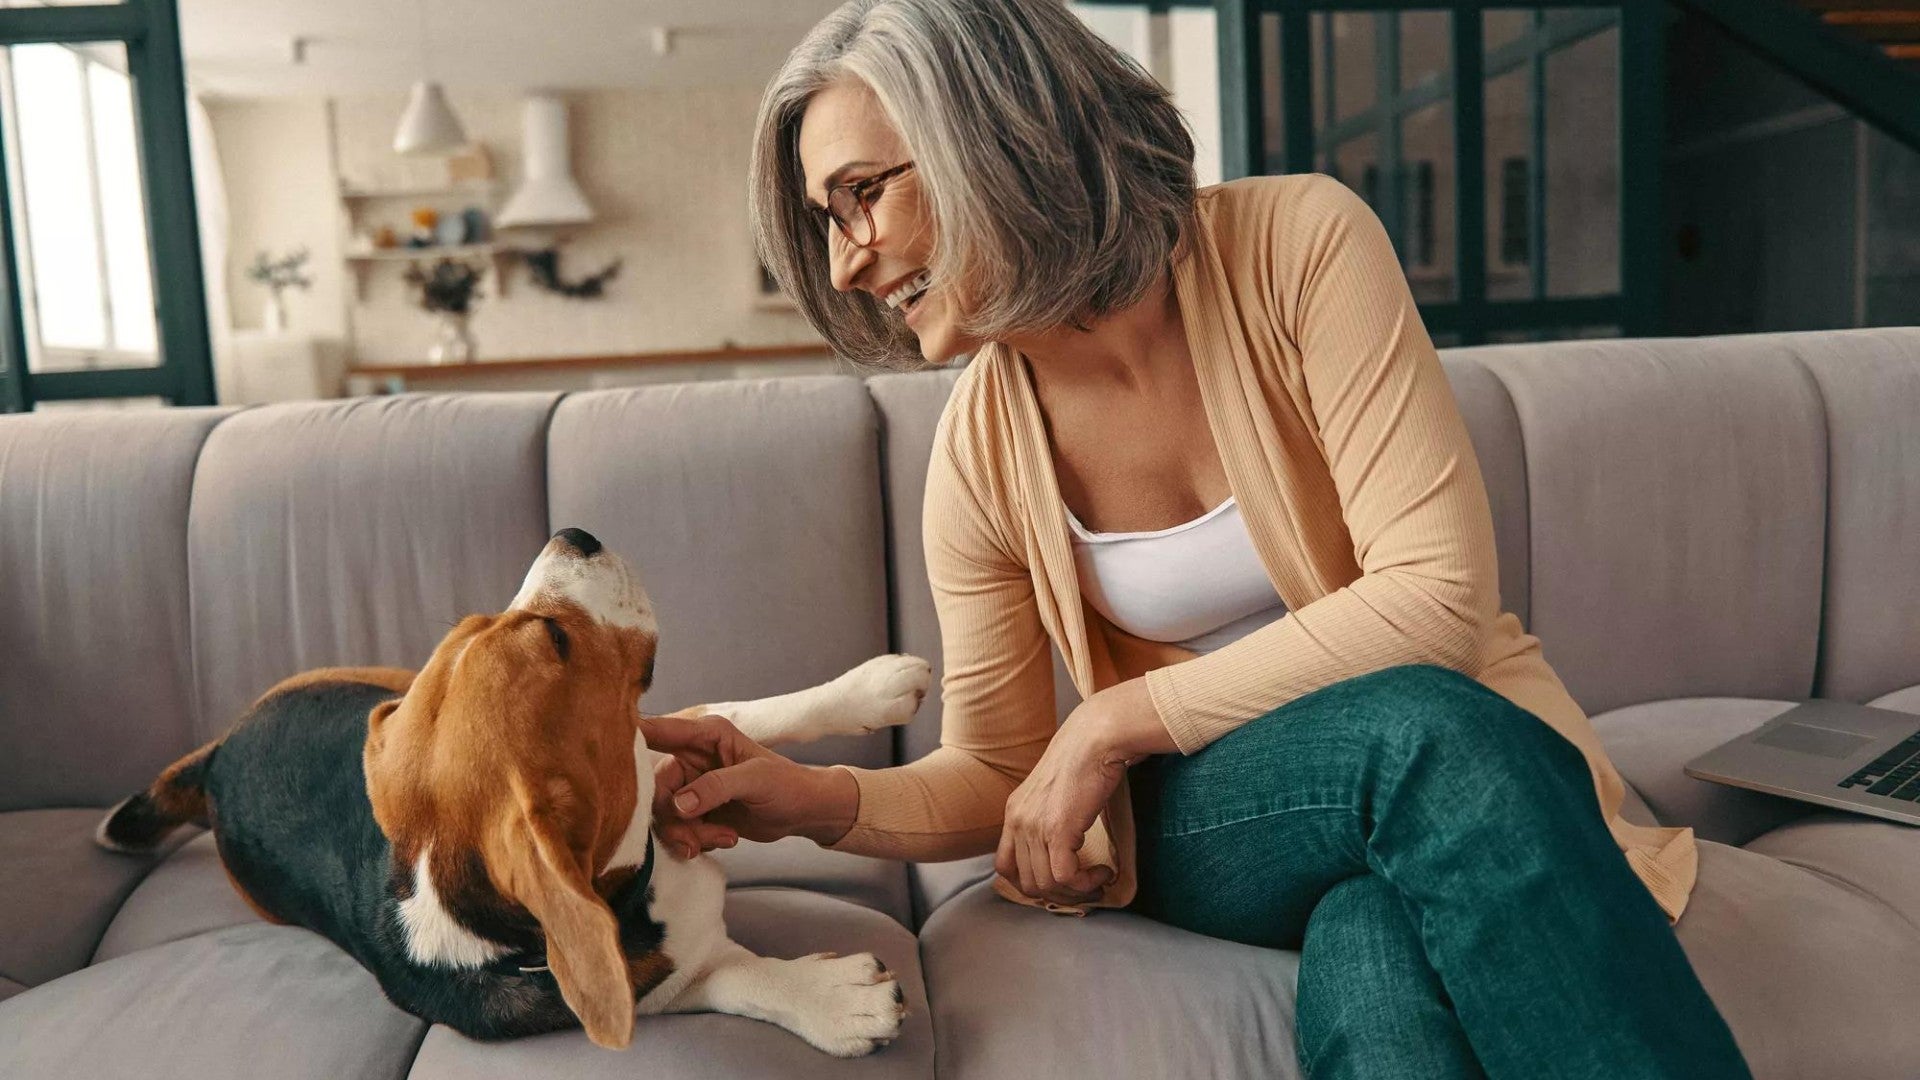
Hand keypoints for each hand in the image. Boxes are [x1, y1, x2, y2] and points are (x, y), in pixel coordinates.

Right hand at [639, 713, 848, 854]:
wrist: (803, 812)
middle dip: (674, 817)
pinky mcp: (695, 810)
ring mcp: (691, 785)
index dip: (628, 741)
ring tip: (724, 838)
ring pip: (665, 813)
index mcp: (703, 735)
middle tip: (695, 839)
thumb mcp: (755, 781)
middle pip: (654, 787)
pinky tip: (727, 839)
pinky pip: (678, 828)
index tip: (605, 759)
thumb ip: (715, 788)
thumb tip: (678, 805)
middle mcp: (690, 757)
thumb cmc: (787, 784)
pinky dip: (697, 839)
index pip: (655, 731)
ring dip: (689, 833)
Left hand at [993, 696, 1140, 905]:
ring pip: (1045, 884)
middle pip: (1026, 881)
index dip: (1031, 882)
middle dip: (1057, 893)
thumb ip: (1048, 813)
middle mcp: (1018, 821)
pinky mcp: (1058, 830)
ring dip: (1076, 890)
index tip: (1060, 880)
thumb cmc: (1084, 758)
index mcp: (1013, 811)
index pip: (1005, 866)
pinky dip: (1086, 883)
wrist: (1095, 738)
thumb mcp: (1054, 789)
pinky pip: (1065, 877)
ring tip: (1098, 876)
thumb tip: (1065, 845)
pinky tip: (1104, 872)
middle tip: (1085, 884)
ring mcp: (1035, 826)